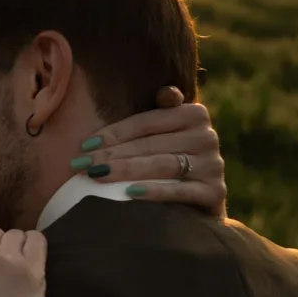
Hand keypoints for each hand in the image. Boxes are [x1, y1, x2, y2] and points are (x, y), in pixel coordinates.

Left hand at [72, 86, 227, 217]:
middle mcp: (207, 137)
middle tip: (82, 165)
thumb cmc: (172, 162)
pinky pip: (180, 191)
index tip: (85, 146)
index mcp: (195, 114)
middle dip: (112, 153)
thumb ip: (162, 112)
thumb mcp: (167, 134)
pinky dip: (154, 191)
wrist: (201, 204)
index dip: (114, 133)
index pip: (147, 122)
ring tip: (97, 176)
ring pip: (163, 164)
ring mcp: (213, 165)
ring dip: (126, 170)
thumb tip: (166, 92)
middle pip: (151, 143)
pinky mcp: (215, 192)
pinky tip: (130, 193)